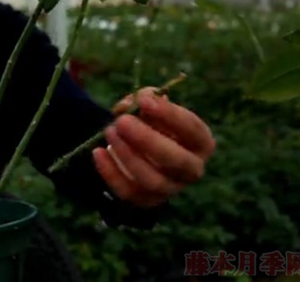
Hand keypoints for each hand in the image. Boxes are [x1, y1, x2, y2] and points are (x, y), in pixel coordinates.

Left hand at [93, 87, 214, 207]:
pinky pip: (128, 192)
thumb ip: (144, 99)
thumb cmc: (152, 123)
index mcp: (200, 143)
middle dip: (147, 139)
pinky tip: (98, 152)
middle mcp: (191, 169)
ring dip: (127, 155)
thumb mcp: (151, 106)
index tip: (145, 101)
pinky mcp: (147, 200)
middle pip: (176, 160)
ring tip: (109, 131)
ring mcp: (170, 188)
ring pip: (152, 179)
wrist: (139, 149)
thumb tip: (131, 104)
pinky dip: (111, 173)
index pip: (193, 130)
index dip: (170, 115)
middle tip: (122, 121)